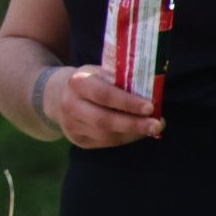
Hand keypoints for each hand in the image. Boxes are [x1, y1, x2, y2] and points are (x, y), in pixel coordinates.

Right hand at [46, 65, 162, 147]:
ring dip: (133, 133)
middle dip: (134, 124)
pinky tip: (137, 132)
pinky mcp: (77, 139)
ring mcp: (71, 125)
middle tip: (157, 125)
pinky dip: (125, 138)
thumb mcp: (100, 72)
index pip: (104, 95)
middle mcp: (70, 105)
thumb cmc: (90, 81)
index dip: (128, 102)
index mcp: (77, 83)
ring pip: (106, 135)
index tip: (150, 107)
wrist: (58, 95)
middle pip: (104, 120)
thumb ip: (120, 80)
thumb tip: (151, 91)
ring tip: (152, 128)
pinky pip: (105, 143)